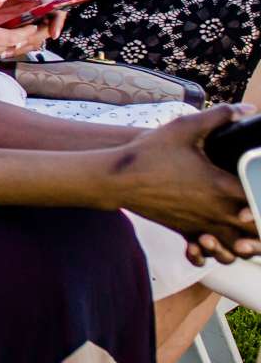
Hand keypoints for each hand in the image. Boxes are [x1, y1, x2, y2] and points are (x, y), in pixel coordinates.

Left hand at [0, 0, 60, 61]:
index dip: (57, 21)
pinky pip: (24, 43)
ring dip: (27, 43)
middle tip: (24, 39)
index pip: (56, 8)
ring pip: (37, 37)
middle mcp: (35, 9)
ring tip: (12, 45)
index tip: (53, 31)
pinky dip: (18, 47)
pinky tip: (7, 48)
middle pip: (48, 26)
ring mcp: (28, 21)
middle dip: (39, 35)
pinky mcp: (18, 32)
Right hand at [110, 106, 258, 263]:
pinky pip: (209, 253)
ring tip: (244, 229)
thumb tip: (248, 109)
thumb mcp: (185, 127)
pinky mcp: (185, 231)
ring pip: (236, 249)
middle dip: (260, 224)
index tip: (260, 186)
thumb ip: (219, 117)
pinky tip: (215, 239)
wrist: (116, 179)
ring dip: (246, 244)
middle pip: (255, 230)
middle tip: (255, 208)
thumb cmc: (150, 152)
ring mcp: (200, 225)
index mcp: (222, 187)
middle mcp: (215, 211)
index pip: (260, 200)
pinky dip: (217, 251)